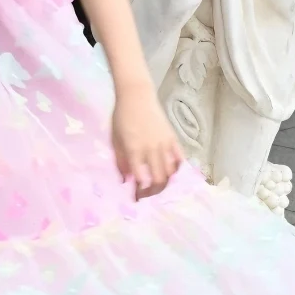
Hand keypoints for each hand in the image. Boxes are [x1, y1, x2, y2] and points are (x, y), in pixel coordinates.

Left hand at [111, 85, 182, 199]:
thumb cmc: (121, 117)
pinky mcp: (173, 138)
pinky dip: (177, 169)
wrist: (136, 96)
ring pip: (170, 172)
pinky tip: (172, 174)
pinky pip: (179, 158)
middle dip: (153, 192)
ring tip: (157, 186)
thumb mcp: (115, 140)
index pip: (140, 179)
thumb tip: (125, 181)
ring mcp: (164, 144)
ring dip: (165, 183)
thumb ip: (120, 162)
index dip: (140, 192)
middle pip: (158, 180)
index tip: (136, 197)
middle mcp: (151, 149)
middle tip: (147, 194)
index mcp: (134, 150)